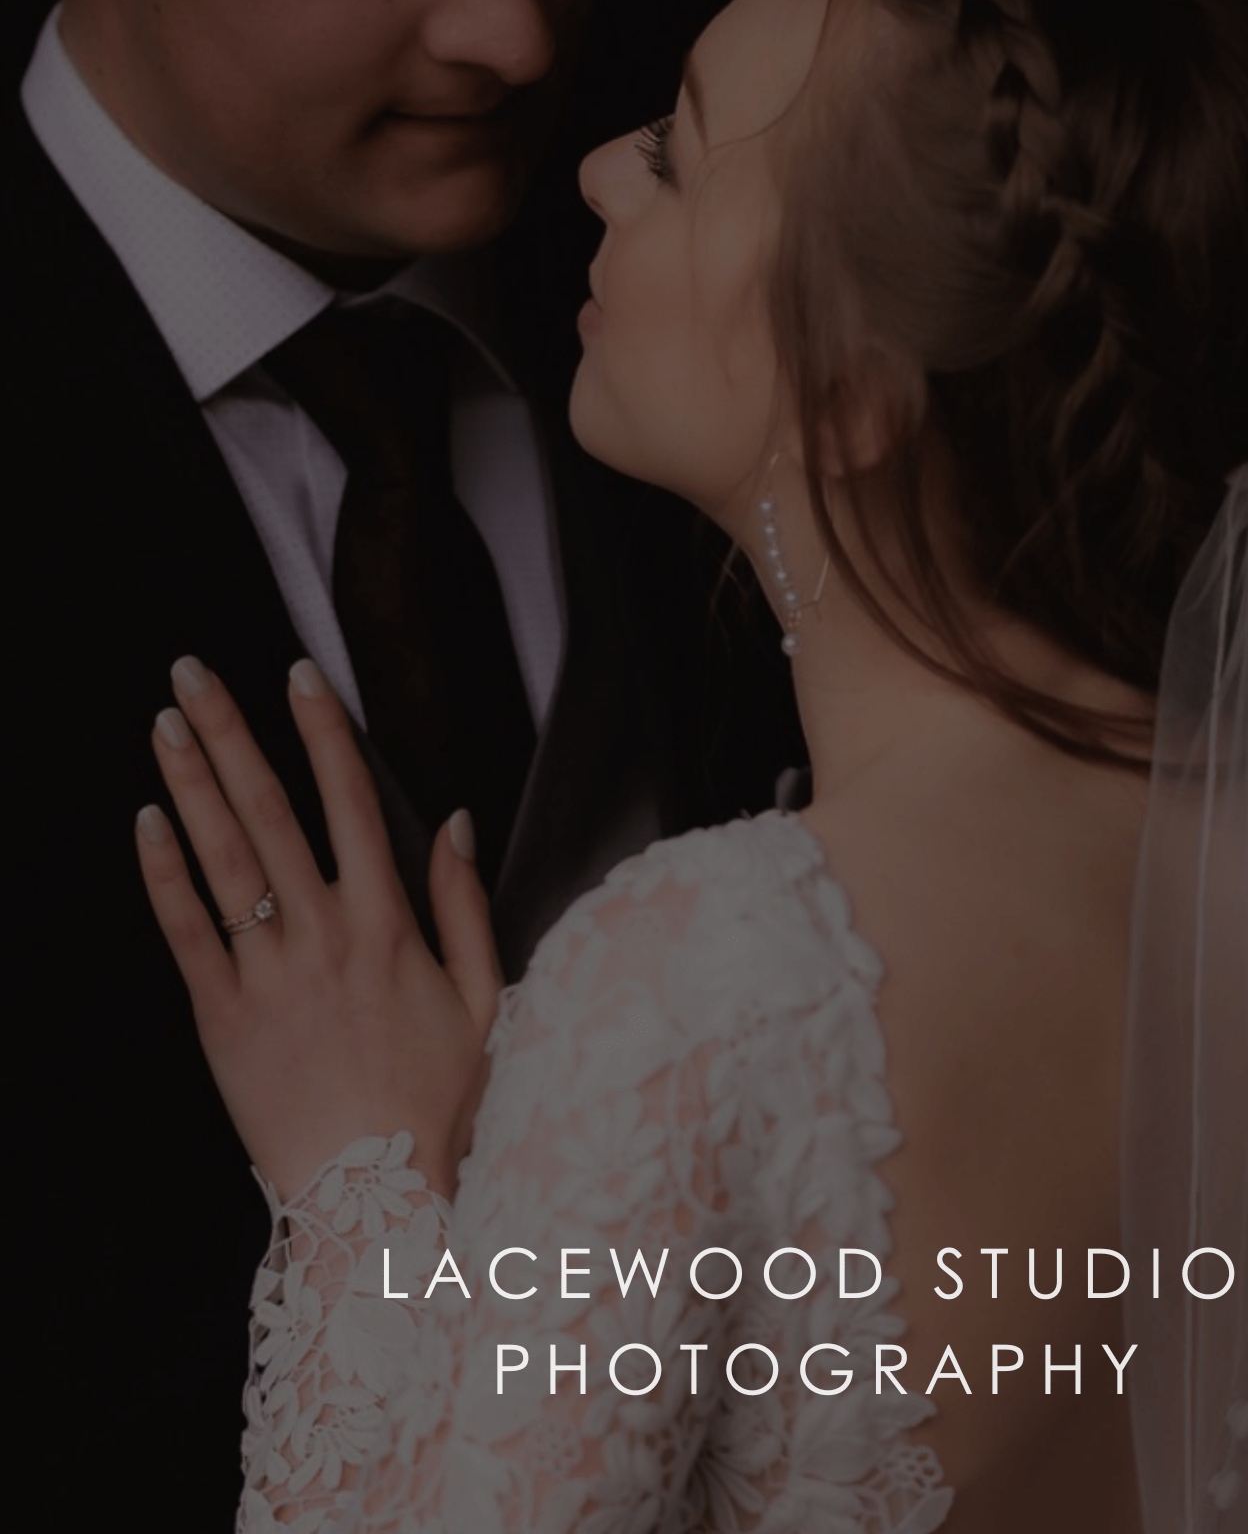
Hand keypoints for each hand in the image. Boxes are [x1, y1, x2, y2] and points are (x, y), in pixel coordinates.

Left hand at [136, 655, 502, 1199]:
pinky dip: (162, 875)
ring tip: (164, 722)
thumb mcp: (484, 997)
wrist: (376, 1194)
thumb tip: (456, 821)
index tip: (298, 674)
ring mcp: (266, 973)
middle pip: (270, 813)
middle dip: (231, 734)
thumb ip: (465, 904)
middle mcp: (322, 934)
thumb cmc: (438, 1099)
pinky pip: (184, 932)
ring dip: (190, 785)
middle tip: (191, 671)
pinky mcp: (220, 1016)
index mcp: (387, 925)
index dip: (324, 732)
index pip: (351, 802)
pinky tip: (144, 822)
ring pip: (223, 859)